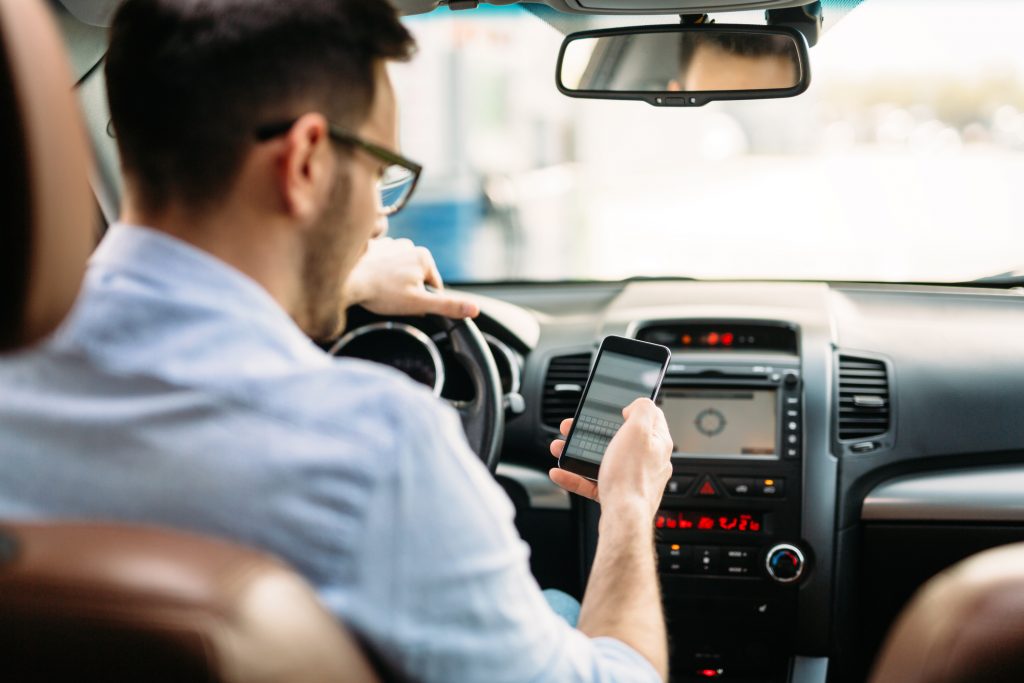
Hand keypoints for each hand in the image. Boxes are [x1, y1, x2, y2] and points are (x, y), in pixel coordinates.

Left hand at [345, 238, 479, 318]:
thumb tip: (474, 310)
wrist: (346, 281)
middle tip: (392, 299)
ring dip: (393, 283)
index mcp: (424, 257)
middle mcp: (409, 245)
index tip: (406, 303)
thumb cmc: (381, 293)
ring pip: (400, 272)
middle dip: (408, 291)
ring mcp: (390, 244)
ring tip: (380, 291)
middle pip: (416, 278)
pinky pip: (384, 266)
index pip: (433, 286)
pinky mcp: (373, 248)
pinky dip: (379, 275)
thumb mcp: (419, 304)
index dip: (422, 300)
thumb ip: (448, 306)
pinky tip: (371, 283)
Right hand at [548, 398, 672, 519]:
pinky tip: (561, 472)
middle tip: (574, 427)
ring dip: (579, 451)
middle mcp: (648, 460)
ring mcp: (632, 478)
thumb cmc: (631, 477)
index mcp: (657, 442)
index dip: (630, 408)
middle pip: (619, 438)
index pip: (651, 416)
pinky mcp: (617, 494)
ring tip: (561, 448)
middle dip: (593, 431)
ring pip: (603, 459)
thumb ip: (642, 409)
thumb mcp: (638, 429)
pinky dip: (576, 475)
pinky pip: (594, 481)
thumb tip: (637, 405)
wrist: (623, 518)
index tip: (612, 407)